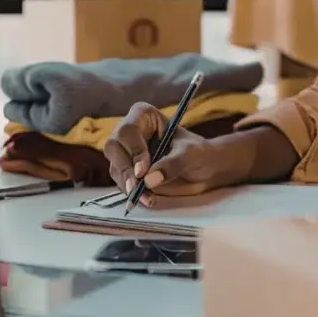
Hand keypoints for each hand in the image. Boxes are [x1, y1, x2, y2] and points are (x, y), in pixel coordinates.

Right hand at [104, 102, 231, 205]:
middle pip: (113, 148)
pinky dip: (132, 193)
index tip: (143, 171)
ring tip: (148, 198)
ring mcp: (126, 152)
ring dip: (128, 186)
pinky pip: (122, 182)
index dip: (133, 150)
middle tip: (136, 189)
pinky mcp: (128, 171)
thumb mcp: (190, 154)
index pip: (128, 130)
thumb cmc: (198, 152)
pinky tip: (147, 199)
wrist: (204, 168)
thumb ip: (172, 163)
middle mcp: (130, 132)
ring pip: (116, 167)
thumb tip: (149, 179)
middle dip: (125, 170)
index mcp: (143, 116)